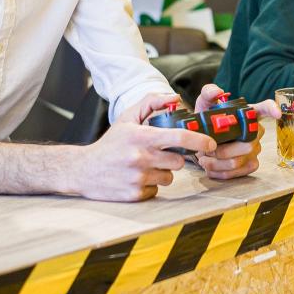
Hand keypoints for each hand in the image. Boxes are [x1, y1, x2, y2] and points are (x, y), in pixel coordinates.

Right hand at [74, 93, 215, 201]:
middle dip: (175, 158)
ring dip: (162, 172)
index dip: (199, 140)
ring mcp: (138, 178)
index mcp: (141, 137)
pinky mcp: (135, 195)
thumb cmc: (110, 142)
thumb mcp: (127, 117)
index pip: (178, 138)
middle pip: (178, 161)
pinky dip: (150, 184)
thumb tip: (176, 98)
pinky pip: (156, 190)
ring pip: (169, 177)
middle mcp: (140, 158)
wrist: (83, 170)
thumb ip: (151, 102)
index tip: (210, 143)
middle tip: (160, 154)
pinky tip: (136, 177)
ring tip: (144, 165)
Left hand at [193, 84, 280, 179]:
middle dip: (222, 150)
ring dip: (216, 163)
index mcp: (248, 113)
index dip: (273, 109)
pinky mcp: (250, 164)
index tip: (277, 113)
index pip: (265, 108)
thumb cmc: (208, 120)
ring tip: (204, 158)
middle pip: (247, 145)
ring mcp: (255, 149)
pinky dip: (219, 172)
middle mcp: (256, 131)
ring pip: (237, 162)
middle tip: (206, 148)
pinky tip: (210, 166)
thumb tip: (218, 92)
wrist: (201, 140)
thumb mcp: (205, 103)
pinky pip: (237, 173)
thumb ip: (208, 92)